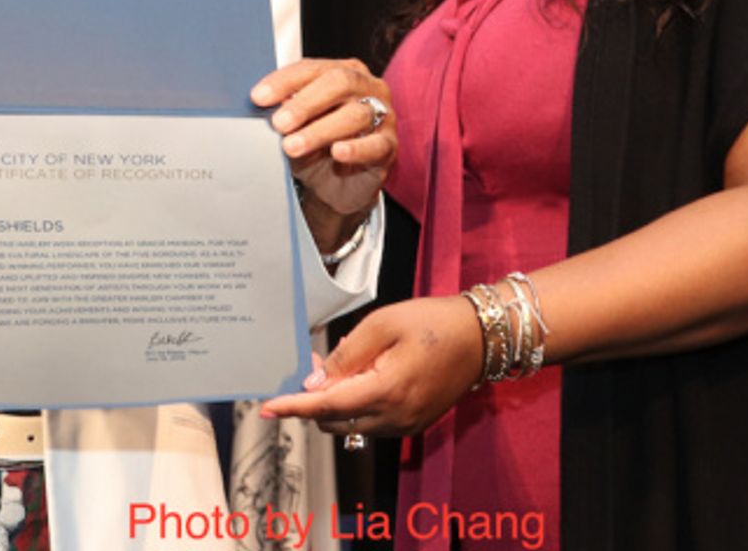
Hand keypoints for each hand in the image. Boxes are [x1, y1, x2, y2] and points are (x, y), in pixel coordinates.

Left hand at [251, 58, 395, 219]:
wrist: (336, 186)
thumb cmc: (316, 145)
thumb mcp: (296, 126)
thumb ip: (286, 112)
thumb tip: (264, 105)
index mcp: (344, 71)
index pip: (313, 68)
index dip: (285, 81)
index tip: (258, 98)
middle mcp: (368, 87)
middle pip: (339, 82)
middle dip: (305, 102)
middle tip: (279, 123)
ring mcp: (383, 115)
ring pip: (355, 114)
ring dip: (320, 130)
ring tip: (293, 146)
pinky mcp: (389, 146)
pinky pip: (376, 145)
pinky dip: (355, 149)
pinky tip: (337, 153)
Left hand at [260, 295, 483, 437]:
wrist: (481, 337)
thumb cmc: (434, 322)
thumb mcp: (383, 324)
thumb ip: (346, 356)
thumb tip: (315, 383)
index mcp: (386, 392)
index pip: (326, 406)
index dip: (293, 407)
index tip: (267, 408)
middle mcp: (395, 418)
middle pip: (334, 421)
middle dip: (316, 399)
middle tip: (315, 364)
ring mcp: (406, 425)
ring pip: (352, 425)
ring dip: (337, 402)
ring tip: (344, 364)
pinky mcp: (413, 424)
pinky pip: (372, 423)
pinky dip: (357, 405)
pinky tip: (365, 375)